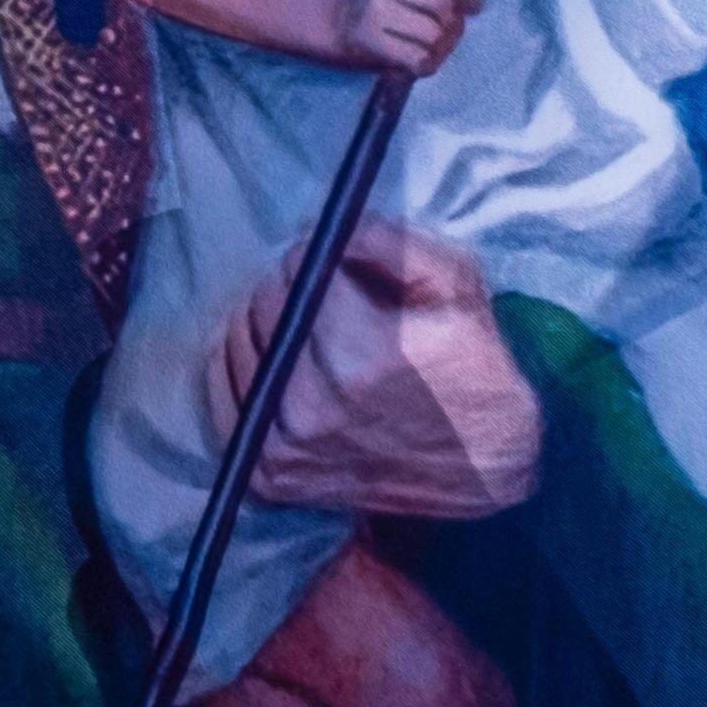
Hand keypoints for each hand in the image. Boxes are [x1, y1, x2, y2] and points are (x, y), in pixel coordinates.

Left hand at [227, 223, 545, 519]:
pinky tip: (275, 357)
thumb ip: (390, 242)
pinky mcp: (269, 476)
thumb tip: (326, 230)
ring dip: (264, 321)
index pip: (307, 273)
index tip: (344, 264)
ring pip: (239, 344)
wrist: (482, 470)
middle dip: (295, 284)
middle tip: (326, 290)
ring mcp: (285, 448)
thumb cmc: (475, 369)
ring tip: (308, 326)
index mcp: (366, 358)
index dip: (325, 257)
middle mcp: (314, 408)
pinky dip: (239, 366)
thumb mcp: (458, 284)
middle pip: (267, 306)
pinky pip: (224, 396)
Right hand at [334, 0, 474, 77]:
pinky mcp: (370, 40)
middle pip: (444, 5)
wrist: (334, 22)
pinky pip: (419, 58)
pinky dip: (424, 63)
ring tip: (429, 44)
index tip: (471, 5)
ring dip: (440, 45)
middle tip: (445, 28)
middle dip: (453, 22)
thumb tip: (477, 3)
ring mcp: (376, 10)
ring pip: (434, 34)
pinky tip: (415, 58)